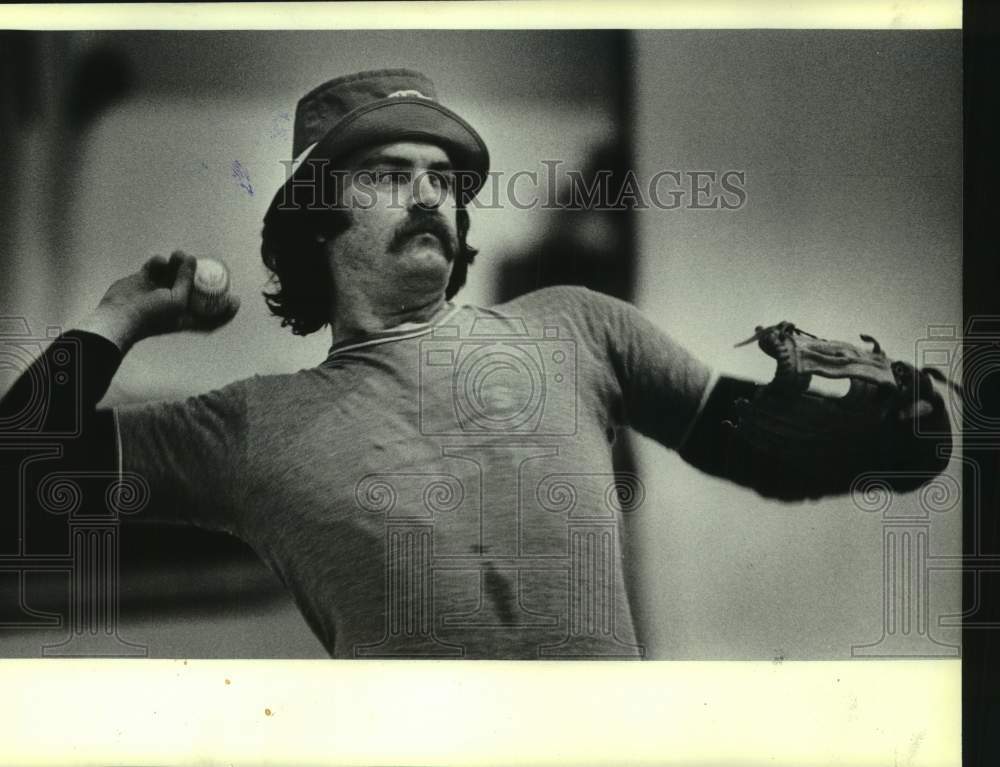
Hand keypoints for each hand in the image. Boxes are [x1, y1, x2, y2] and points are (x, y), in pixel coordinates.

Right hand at [76, 251, 239, 349]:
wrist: (119, 316)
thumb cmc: (152, 315)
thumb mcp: (177, 300)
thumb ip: (187, 280)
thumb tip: (192, 259)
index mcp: (187, 316)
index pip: (211, 316)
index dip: (224, 310)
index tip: (236, 298)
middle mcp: (175, 304)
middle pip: (194, 287)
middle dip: (198, 273)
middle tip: (199, 260)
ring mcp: (159, 291)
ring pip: (175, 272)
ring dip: (178, 263)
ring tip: (178, 255)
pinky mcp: (144, 280)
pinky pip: (157, 267)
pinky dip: (160, 262)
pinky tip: (159, 263)